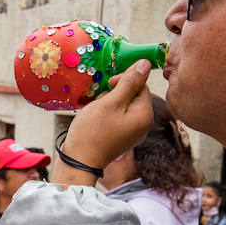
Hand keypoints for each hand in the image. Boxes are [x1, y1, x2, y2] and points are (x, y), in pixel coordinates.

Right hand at [56, 61, 154, 182]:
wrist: (79, 160)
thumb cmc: (93, 131)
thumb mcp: (111, 102)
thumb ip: (129, 82)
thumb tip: (146, 64)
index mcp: (145, 115)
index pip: (142, 85)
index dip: (125, 80)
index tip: (109, 85)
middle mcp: (144, 124)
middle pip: (134, 95)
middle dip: (116, 93)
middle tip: (101, 102)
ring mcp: (134, 132)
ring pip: (124, 105)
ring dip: (110, 103)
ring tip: (97, 113)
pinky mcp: (123, 137)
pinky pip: (119, 117)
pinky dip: (108, 113)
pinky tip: (97, 120)